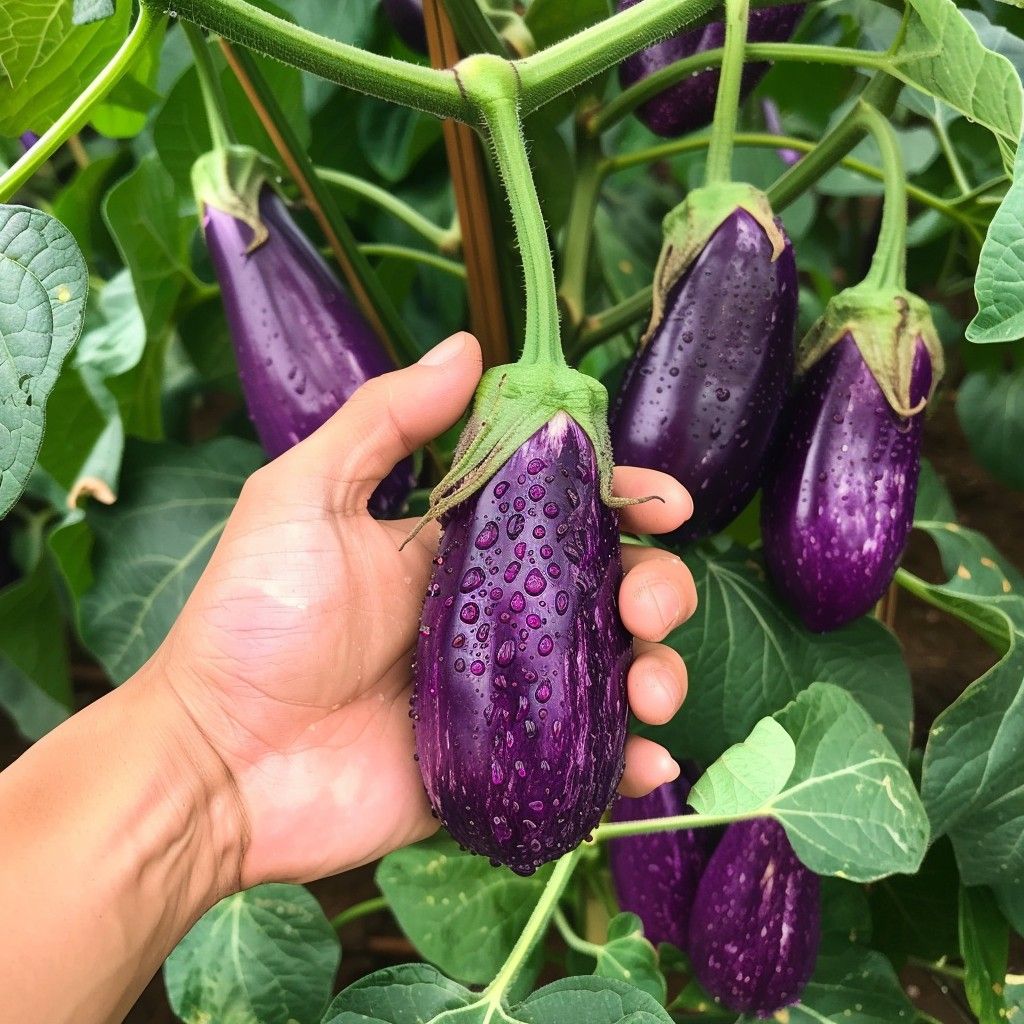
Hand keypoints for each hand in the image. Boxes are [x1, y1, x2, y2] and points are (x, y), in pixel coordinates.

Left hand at [152, 332, 697, 887]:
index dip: (624, 499)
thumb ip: (384, 420)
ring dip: (658, 672)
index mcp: (461, 546)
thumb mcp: (305, 496)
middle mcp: (495, 615)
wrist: (221, 761)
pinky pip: (585, 761)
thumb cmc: (258, 620)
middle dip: (656, 587)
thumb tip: (466, 346)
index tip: (664, 503)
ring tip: (652, 690)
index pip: (565, 510)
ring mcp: (503, 695)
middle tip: (645, 605)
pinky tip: (648, 757)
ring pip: (611, 672)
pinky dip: (631, 759)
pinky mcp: (500, 766)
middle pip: (608, 589)